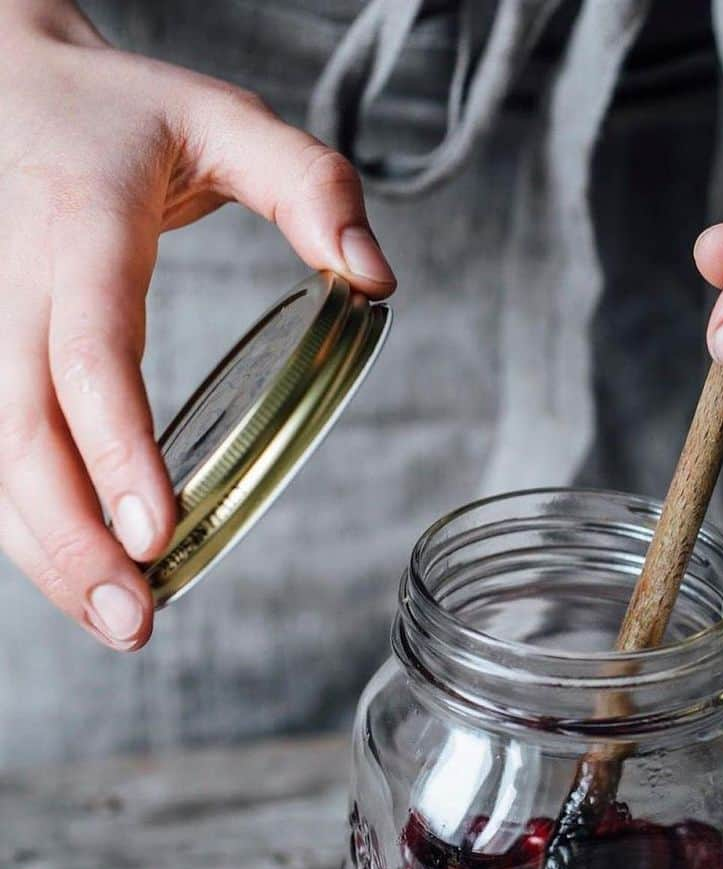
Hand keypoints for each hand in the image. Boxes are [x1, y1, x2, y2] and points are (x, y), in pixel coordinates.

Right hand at [0, 2, 393, 648]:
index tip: (155, 533)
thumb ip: (309, 185)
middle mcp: (15, 287)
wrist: (5, 82)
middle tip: (137, 622)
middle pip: (23, 432)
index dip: (116, 446)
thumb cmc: (119, 116)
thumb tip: (377, 278)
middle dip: (74, 540)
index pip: (88, 352)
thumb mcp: (222, 120)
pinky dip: (33, 526)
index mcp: (77, 229)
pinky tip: (83, 578)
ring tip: (119, 625)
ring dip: (49, 553)